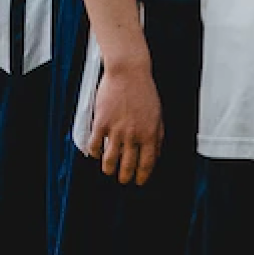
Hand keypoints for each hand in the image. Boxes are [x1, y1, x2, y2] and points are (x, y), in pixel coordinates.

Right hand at [89, 58, 163, 185]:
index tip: (139, 182)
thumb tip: (156, 155)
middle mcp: (133, 135)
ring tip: (109, 171)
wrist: (129, 73)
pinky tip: (97, 154)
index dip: (142, 177)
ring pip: (109, 161)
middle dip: (125, 177)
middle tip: (123, 179)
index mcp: (150, 134)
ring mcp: (116, 130)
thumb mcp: (158, 115)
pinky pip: (95, 146)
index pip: (147, 164)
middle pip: (127, 166)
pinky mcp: (101, 123)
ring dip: (109, 170)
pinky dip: (95, 154)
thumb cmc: (145, 93)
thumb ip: (158, 136)